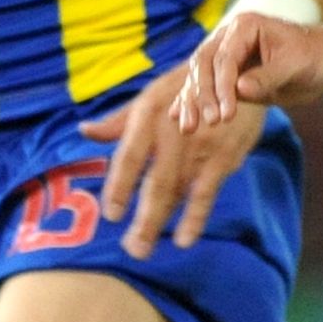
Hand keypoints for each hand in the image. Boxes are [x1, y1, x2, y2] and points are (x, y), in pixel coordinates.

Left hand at [86, 40, 289, 261]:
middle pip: (155, 183)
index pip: (129, 156)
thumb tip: (84, 131)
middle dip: (142, 219)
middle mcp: (173, 131)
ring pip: (178, 192)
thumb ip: (118, 121)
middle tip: (131, 249)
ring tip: (144, 249)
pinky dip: (195, 217)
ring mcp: (201, 146)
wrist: (238, 72)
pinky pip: (207, 192)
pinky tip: (185, 238)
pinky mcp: (224, 156)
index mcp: (148, 115)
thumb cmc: (186, 88)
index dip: (119, 186)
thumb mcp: (151, 97)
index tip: (111, 215)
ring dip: (160, 223)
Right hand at [176, 0, 322, 127]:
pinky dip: (190, 100)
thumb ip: (268, 76)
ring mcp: (226, 55)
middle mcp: (229, 37)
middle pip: (204, 65)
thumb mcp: (296, 65)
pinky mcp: (227, 74)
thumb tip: (239, 89)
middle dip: (203, 95)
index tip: (225, 114)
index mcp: (245, 27)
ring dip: (192, 102)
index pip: (225, 58)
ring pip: (199, 76)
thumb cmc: (314, 57)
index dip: (222, 87)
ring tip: (189, 128)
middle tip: (210, 122)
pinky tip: (175, 116)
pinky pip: (204, 86)